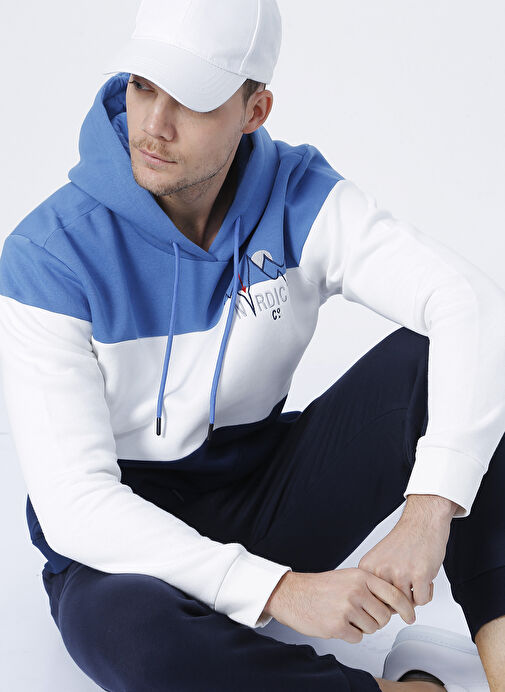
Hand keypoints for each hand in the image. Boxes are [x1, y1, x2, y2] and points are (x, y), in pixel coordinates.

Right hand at [265, 568, 415, 642]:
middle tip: (361, 614)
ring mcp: (347, 608)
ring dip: (361, 627)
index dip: (406, 608)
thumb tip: (392, 604)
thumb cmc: (320, 586)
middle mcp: (356, 591)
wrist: (293, 593)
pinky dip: (350, 634)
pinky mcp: (338, 626)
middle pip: (384, 616)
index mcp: (361, 576)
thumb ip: (370, 587)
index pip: (394, 594)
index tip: (410, 616)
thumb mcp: (348, 577)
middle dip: (376, 620)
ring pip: (372, 629)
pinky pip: (357, 638)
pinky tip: (337, 622)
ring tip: (345, 615)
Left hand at [357, 505, 451, 609]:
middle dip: (401, 601)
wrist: (422, 522)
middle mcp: (380, 570)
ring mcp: (399, 573)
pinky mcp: (419, 575)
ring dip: (415, 596)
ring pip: (407, 605)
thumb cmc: (404, 540)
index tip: (392, 594)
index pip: (372, 601)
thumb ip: (378, 583)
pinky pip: (422, 601)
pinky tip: (426, 578)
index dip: (385, 601)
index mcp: (367, 567)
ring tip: (417, 578)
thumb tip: (381, 611)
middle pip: (390, 606)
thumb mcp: (380, 560)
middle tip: (408, 585)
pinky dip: (427, 593)